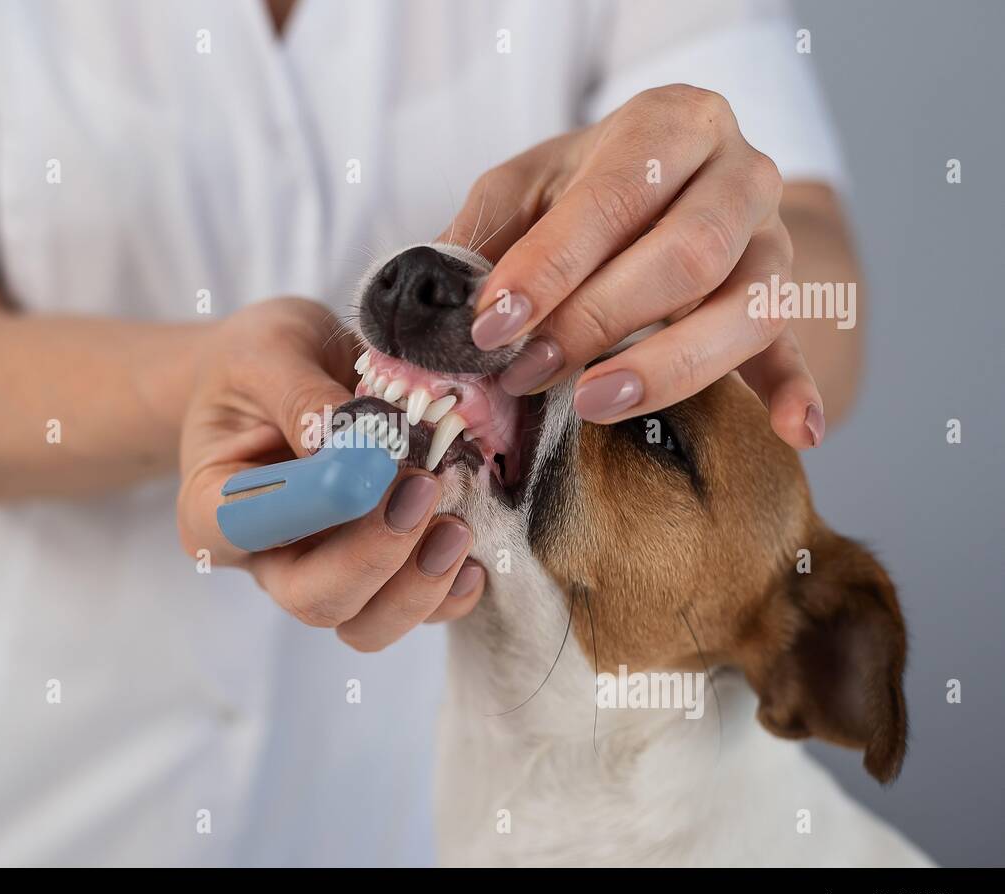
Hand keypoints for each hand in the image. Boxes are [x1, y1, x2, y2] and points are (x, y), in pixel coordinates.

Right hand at [177, 298, 484, 650]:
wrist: (274, 377)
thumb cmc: (256, 366)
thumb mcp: (267, 353)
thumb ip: (304, 397)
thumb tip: (360, 445)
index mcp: (215, 510)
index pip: (251, 531)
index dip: (317, 508)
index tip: (371, 461)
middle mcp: (267, 558)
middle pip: (316, 600)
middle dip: (377, 558)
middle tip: (423, 490)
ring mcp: (322, 573)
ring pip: (367, 623)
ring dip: (418, 585)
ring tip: (455, 525)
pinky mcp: (376, 574)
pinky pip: (414, 611)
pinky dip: (450, 593)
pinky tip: (473, 552)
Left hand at [448, 84, 821, 448]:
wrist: (663, 179)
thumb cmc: (580, 187)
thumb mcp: (521, 187)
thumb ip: (482, 238)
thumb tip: (434, 313)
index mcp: (672, 124)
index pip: (617, 195)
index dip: (551, 266)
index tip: (492, 322)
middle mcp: (739, 175)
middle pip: (690, 253)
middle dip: (598, 320)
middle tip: (527, 372)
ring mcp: (771, 243)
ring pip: (749, 306)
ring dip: (670, 366)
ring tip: (595, 404)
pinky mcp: (786, 303)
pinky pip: (797, 348)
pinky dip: (796, 391)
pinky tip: (795, 430)